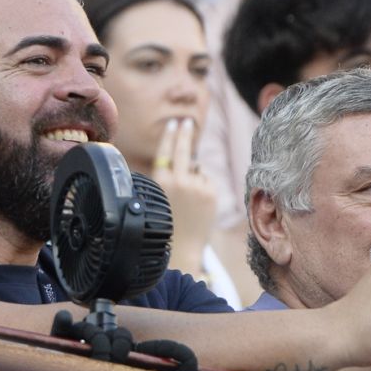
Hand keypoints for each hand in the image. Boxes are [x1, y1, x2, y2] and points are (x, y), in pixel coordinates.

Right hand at [153, 117, 216, 275]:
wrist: (182, 248)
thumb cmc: (167, 223)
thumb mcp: (159, 198)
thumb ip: (170, 177)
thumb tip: (189, 157)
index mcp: (160, 182)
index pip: (165, 151)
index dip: (170, 136)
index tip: (174, 123)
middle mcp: (178, 181)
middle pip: (183, 150)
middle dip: (185, 133)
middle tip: (187, 122)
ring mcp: (196, 186)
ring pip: (196, 169)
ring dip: (193, 176)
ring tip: (187, 199)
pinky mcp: (211, 193)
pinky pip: (207, 180)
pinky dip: (203, 186)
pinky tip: (198, 204)